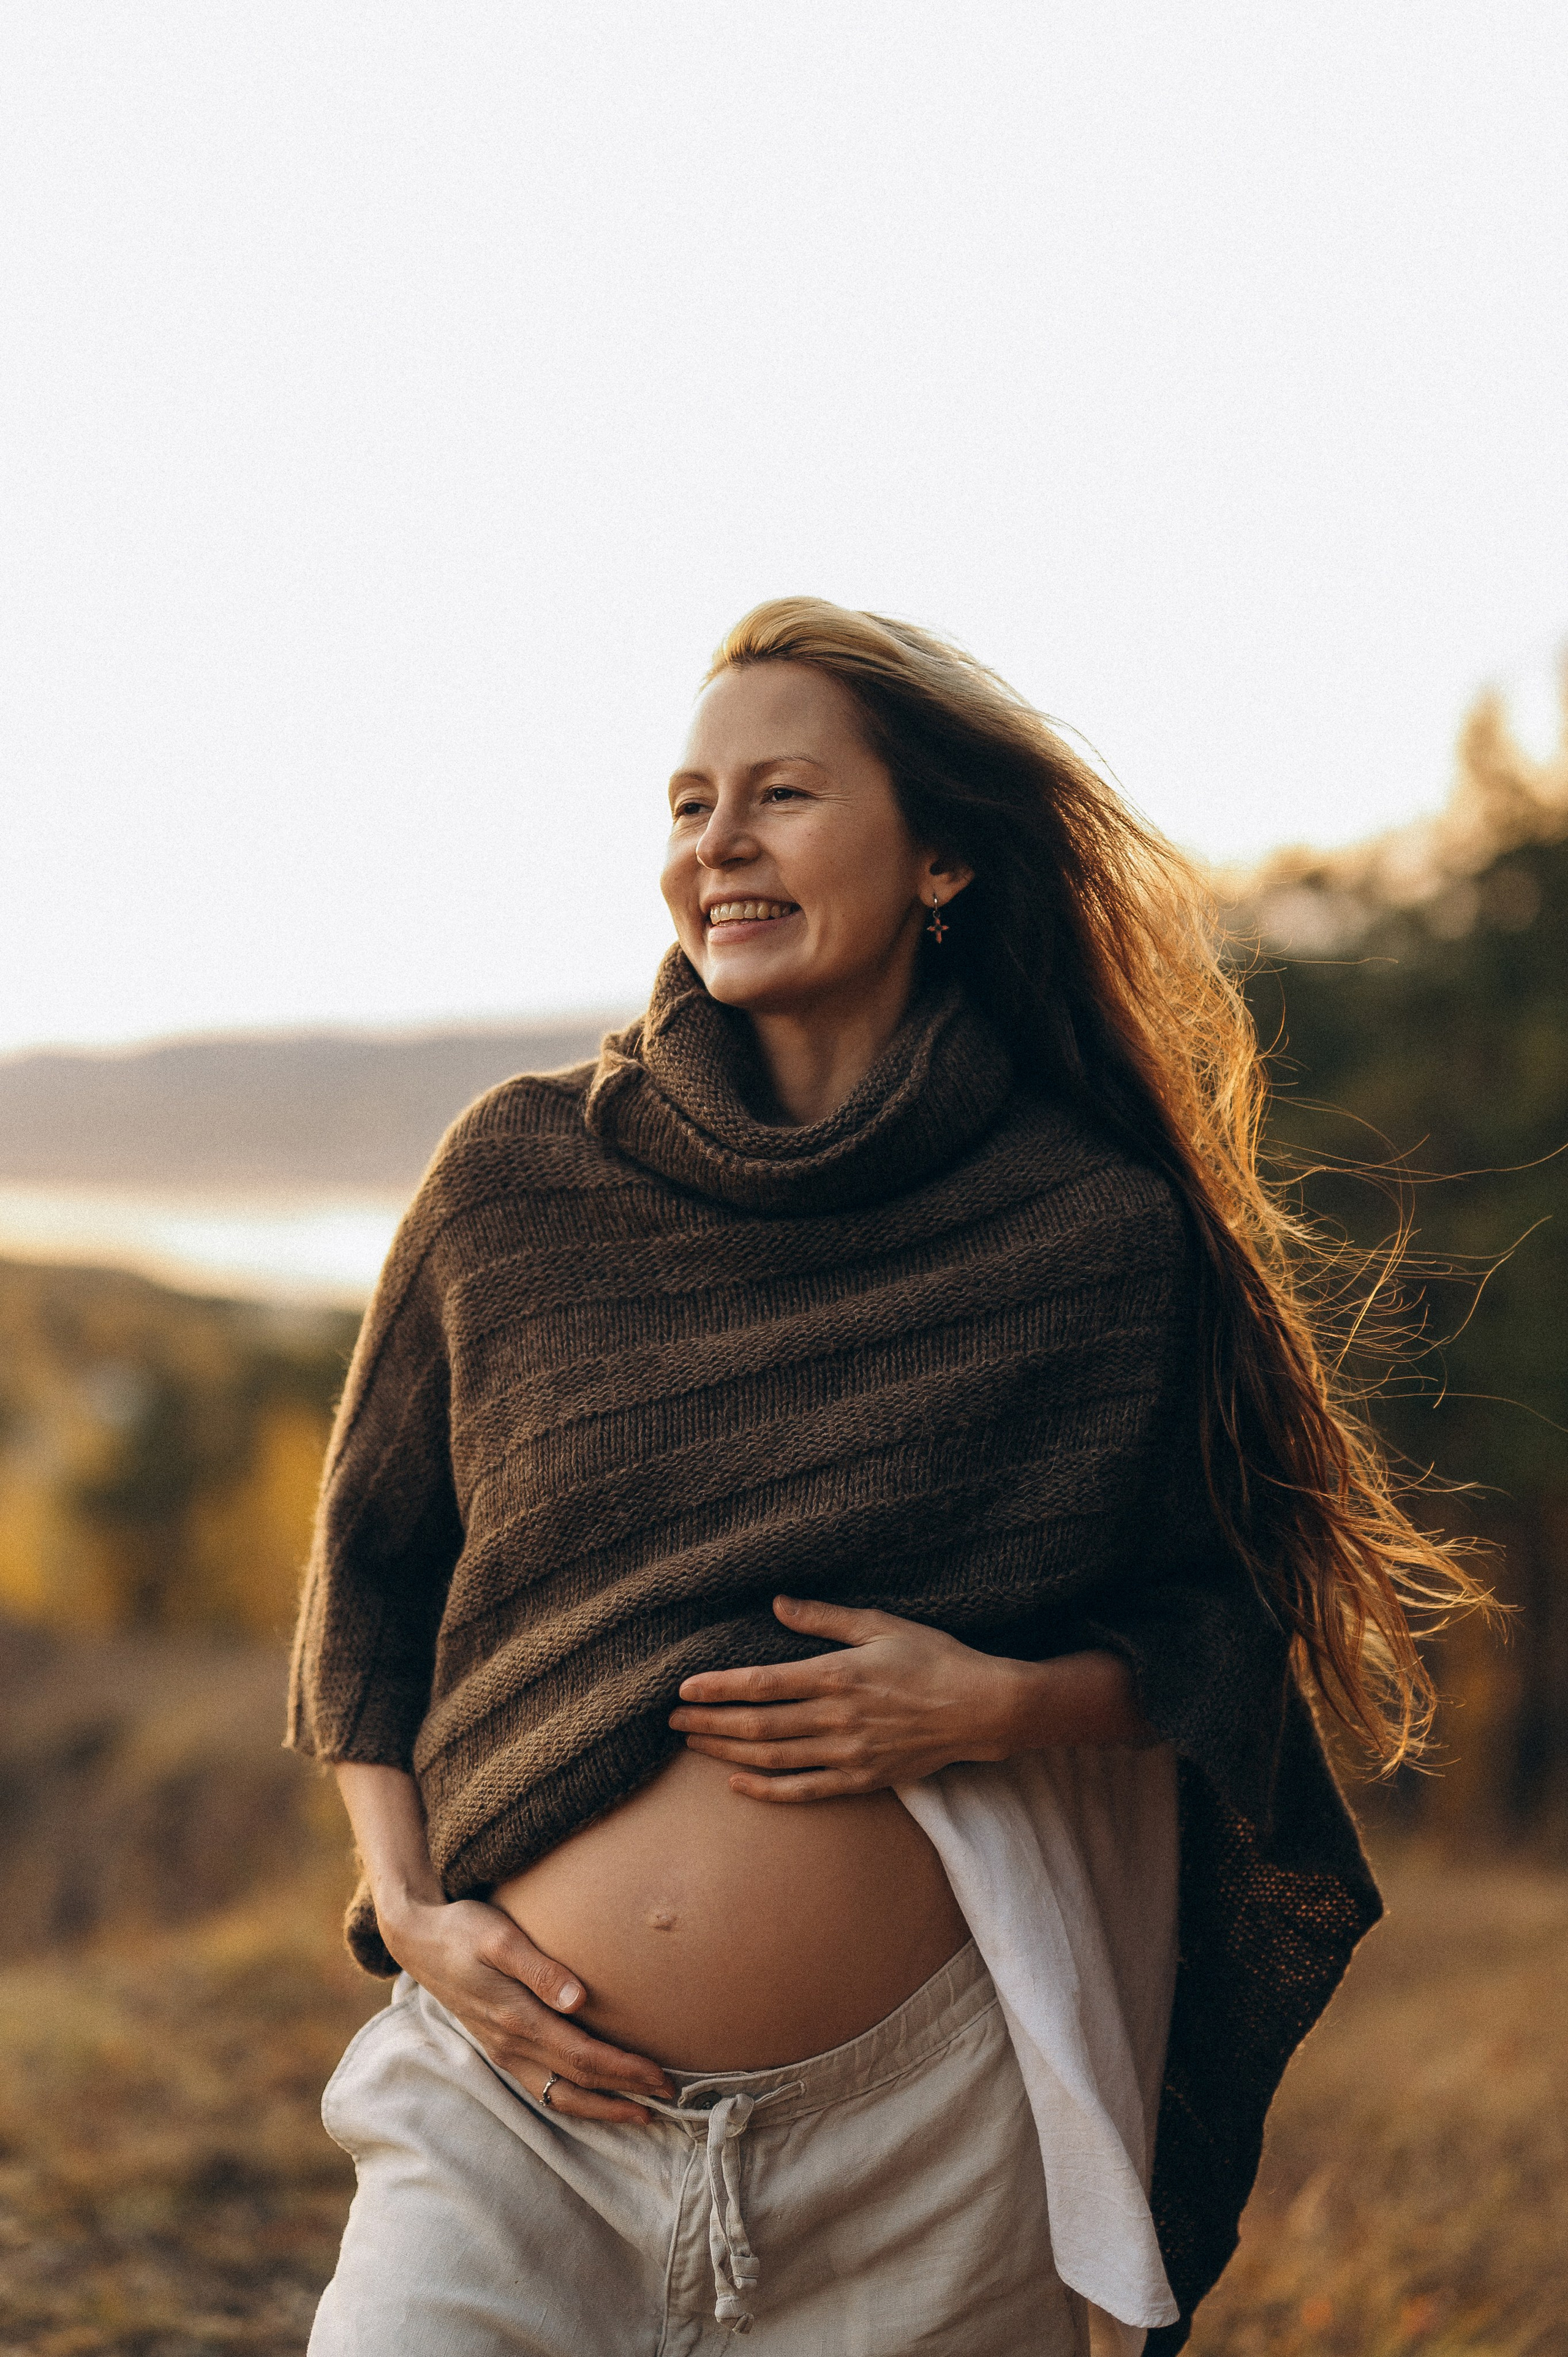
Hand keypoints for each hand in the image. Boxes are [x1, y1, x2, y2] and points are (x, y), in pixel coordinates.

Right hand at [377, 1893, 674, 2123]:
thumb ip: (538, 1968)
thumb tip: (578, 1999)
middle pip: (577, 2083)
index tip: (662, 2077)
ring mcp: (504, 2052)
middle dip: (625, 2094)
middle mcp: (511, 2045)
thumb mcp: (499, 1937)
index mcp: (516, 2019)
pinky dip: (575, 2102)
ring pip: (559, 2097)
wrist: (419, 1941)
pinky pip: (542, 2089)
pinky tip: (595, 2100)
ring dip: (601, 2109)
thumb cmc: (464, 1930)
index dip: (624, 2071)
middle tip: (670, 2098)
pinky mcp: (500, 2049)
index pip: (582, 2057)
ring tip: (641, 2114)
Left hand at [668, 1595, 1020, 1801]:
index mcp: (837, 1675)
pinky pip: (804, 1791)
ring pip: (773, 1758)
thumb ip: (824, 1618)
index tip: (684, 1688)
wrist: (981, 1708)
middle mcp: (837, 1718)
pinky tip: (737, 1783)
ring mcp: (848, 1754)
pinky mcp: (862, 1780)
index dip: (718, 1688)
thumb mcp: (880, 1625)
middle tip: (673, 1720)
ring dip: (727, 1751)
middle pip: (758, 1724)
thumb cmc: (933, 1658)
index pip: (762, 1683)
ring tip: (693, 1744)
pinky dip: (766, 1790)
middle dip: (710, 1722)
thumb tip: (778, 1605)